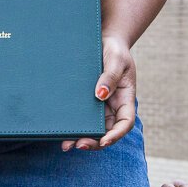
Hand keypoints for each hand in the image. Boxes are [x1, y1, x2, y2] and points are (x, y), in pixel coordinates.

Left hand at [63, 36, 136, 150]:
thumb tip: (100, 95)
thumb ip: (110, 76)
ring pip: (93, 129)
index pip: (125, 123)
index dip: (116, 135)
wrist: (104, 41)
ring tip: (66, 145)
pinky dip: (74, 127)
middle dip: (95, 142)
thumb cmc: (115, 50)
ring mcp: (100, 106)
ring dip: (82, 139)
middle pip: (107, 132)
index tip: (104, 141)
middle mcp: (113, 106)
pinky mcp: (86, 103)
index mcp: (125, 99)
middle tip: (79, 145)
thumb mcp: (116, 60)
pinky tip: (62, 132)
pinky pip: (82, 118)